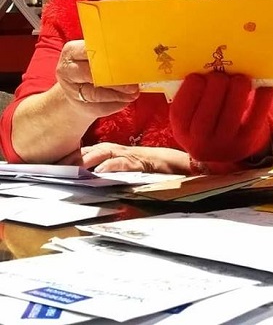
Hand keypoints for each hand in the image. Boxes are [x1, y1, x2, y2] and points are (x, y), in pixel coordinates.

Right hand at [55, 40, 139, 117]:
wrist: (78, 89)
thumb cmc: (93, 67)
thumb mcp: (96, 56)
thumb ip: (109, 54)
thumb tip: (135, 54)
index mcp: (72, 52)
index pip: (89, 52)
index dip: (108, 57)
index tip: (127, 60)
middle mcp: (68, 71)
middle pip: (91, 74)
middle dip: (114, 80)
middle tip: (133, 84)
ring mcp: (72, 90)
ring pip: (95, 94)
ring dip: (118, 95)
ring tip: (134, 93)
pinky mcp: (80, 106)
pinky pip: (100, 108)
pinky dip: (116, 105)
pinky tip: (127, 100)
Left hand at [58, 142, 190, 173]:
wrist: (165, 163)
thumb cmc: (139, 166)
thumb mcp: (116, 167)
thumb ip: (101, 169)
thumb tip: (81, 179)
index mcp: (106, 151)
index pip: (81, 153)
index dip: (66, 160)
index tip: (50, 168)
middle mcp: (112, 149)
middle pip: (87, 151)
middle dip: (71, 160)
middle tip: (56, 169)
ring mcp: (123, 154)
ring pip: (101, 153)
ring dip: (86, 160)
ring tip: (74, 169)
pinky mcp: (135, 161)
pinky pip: (121, 162)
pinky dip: (110, 166)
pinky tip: (100, 172)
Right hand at [170, 72, 272, 162]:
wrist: (229, 149)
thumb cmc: (208, 118)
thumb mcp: (192, 114)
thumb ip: (191, 93)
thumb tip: (202, 61)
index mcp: (182, 131)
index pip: (180, 112)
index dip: (189, 90)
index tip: (197, 75)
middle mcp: (201, 142)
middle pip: (205, 114)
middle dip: (214, 87)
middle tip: (221, 75)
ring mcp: (225, 144)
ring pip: (231, 116)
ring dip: (237, 90)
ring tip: (240, 78)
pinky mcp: (248, 141)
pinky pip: (256, 119)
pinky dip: (262, 99)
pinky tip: (264, 86)